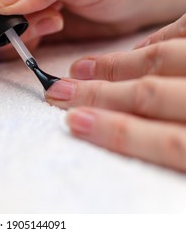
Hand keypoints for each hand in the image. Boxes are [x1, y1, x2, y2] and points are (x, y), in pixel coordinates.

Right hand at [45, 14, 185, 171]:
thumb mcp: (185, 176)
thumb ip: (168, 148)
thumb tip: (149, 191)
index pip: (169, 143)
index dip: (118, 134)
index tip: (77, 123)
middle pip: (152, 96)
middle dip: (99, 95)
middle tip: (59, 93)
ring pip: (166, 58)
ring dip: (118, 65)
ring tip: (82, 69)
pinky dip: (158, 40)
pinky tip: (137, 49)